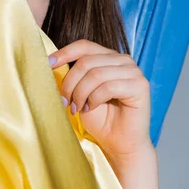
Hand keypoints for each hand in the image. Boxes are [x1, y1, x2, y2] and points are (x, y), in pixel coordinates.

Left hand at [49, 39, 152, 159]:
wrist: (117, 142)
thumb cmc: (98, 117)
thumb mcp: (79, 90)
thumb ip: (72, 74)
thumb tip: (50, 61)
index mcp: (108, 56)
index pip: (84, 46)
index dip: (64, 53)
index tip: (48, 64)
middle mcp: (123, 60)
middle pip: (86, 61)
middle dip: (70, 83)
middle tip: (64, 101)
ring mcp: (133, 71)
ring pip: (95, 74)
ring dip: (80, 93)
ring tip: (76, 107)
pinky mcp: (140, 85)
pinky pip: (108, 86)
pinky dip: (94, 99)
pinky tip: (91, 108)